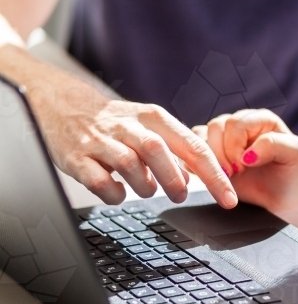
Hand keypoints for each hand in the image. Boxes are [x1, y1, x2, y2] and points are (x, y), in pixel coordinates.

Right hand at [2, 46, 237, 207]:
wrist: (62, 104)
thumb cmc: (115, 123)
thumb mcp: (148, 127)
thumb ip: (173, 151)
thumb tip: (194, 178)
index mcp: (154, 117)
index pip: (192, 146)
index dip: (214, 175)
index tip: (229, 199)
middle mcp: (129, 126)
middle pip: (159, 150)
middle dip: (175, 178)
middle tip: (181, 195)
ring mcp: (102, 141)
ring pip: (130, 164)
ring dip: (145, 185)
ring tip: (147, 190)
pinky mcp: (78, 157)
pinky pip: (99, 181)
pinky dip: (113, 193)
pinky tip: (118, 193)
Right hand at [194, 109, 297, 216]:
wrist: (287, 195)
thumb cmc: (295, 171)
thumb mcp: (294, 154)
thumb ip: (273, 145)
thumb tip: (248, 154)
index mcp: (260, 119)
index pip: (236, 123)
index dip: (235, 146)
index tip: (244, 166)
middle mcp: (241, 125)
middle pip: (216, 127)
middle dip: (221, 154)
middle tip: (234, 173)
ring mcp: (226, 140)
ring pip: (202, 136)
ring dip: (209, 159)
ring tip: (226, 176)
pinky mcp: (214, 156)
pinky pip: (195, 151)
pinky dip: (197, 163)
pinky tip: (210, 176)